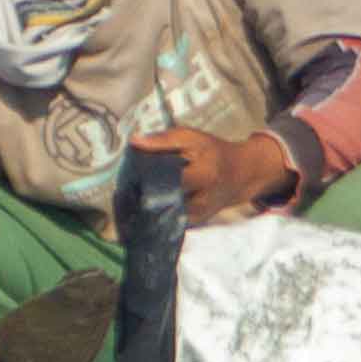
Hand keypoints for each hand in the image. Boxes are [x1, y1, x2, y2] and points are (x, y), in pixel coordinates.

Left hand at [130, 125, 295, 216]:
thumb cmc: (214, 153)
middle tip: (120, 194)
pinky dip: (152, 217)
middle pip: (161, 205)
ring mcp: (198, 216)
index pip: (166, 183)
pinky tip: (139, 209)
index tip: (125, 181)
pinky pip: (167, 223)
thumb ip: (164, 141)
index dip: (143, 183)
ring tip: (126, 204)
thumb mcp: (192, 138)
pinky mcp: (194, 223)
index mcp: (202, 176)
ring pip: (162, 218)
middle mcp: (201, 201)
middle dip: (137, 201)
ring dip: (142, 212)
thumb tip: (135, 142)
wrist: (240, 175)